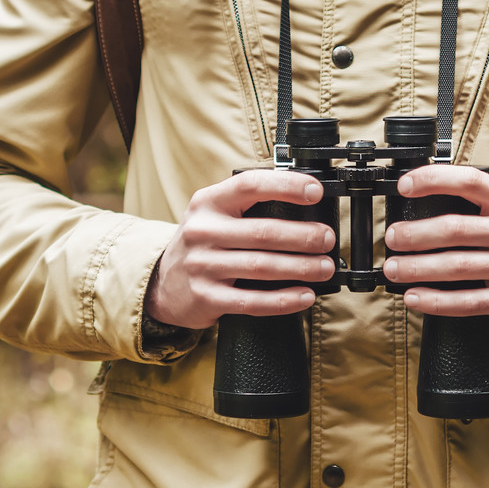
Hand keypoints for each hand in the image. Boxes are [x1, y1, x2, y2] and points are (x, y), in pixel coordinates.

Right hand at [145, 170, 336, 329]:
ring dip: (301, 268)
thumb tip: (304, 202)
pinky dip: (283, 300)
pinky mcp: (206, 298)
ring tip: (325, 268)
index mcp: (208, 203)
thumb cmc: (202, 244)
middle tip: (327, 239)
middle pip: (263, 232)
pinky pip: (252, 301)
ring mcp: (202, 266)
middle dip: (303, 236)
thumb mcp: (212, 214)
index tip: (315, 191)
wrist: (162, 284)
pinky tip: (304, 296)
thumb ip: (246, 206)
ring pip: (262, 267)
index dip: (286, 186)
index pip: (250, 186)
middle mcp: (202, 232)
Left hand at [383, 165, 488, 330]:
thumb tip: (417, 203)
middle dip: (415, 234)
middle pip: (456, 229)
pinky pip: (468, 301)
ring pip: (458, 267)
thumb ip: (477, 205)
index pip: (470, 182)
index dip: (433, 180)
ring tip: (394, 269)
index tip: (404, 186)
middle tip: (392, 238)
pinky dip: (436, 301)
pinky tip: (414, 297)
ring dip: (418, 268)